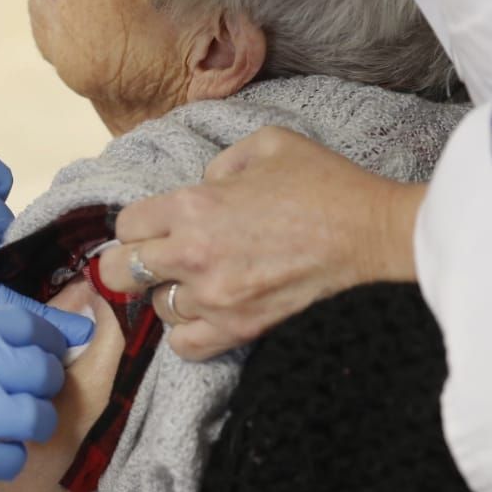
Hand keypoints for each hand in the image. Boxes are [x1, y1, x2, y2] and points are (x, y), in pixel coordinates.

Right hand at [0, 303, 70, 486]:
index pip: (31, 327)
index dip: (44, 345)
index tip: (39, 358)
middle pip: (42, 372)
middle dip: (39, 387)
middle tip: (19, 399)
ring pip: (37, 418)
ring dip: (25, 428)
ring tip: (0, 433)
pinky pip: (8, 461)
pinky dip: (1, 463)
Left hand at [98, 126, 425, 359]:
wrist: (371, 235)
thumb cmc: (324, 185)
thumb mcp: (268, 144)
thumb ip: (221, 162)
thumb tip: (204, 185)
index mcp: (193, 205)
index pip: (126, 224)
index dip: (137, 223)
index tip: (154, 226)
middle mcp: (192, 254)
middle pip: (120, 271)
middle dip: (131, 263)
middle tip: (156, 258)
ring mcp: (213, 298)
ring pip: (157, 308)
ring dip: (171, 295)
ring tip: (199, 282)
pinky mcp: (238, 330)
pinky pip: (184, 346)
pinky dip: (187, 334)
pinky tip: (206, 315)